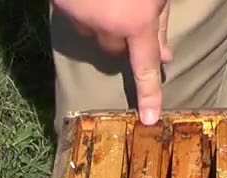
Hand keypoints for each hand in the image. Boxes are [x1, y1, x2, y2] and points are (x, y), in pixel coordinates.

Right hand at [54, 0, 171, 124]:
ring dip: (97, 22)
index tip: (148, 118)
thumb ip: (160, 24)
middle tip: (124, 10)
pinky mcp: (61, 4)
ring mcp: (81, 16)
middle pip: (113, 48)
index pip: (145, 67)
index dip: (148, 94)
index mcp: (136, 22)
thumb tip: (165, 58)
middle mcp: (107, 25)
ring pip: (91, 33)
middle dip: (120, 36)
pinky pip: (73, 16)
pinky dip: (80, 8)